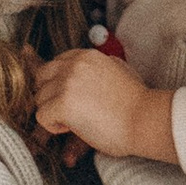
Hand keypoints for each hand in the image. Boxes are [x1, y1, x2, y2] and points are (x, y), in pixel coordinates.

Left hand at [32, 42, 175, 164]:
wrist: (146, 120)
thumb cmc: (137, 103)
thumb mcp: (119, 70)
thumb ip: (98, 66)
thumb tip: (86, 70)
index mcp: (86, 56)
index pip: (55, 63)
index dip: (58, 83)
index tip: (70, 98)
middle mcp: (74, 64)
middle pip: (41, 78)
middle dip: (50, 95)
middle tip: (67, 111)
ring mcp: (67, 83)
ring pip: (39, 99)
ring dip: (52, 113)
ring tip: (74, 122)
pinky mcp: (63, 104)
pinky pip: (41, 116)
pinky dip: (53, 127)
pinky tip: (73, 129)